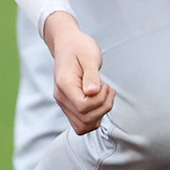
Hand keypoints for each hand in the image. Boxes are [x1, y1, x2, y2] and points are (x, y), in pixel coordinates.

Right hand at [46, 13, 112, 134]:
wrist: (67, 44)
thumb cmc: (79, 47)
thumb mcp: (89, 55)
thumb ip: (92, 75)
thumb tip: (93, 92)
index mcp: (64, 85)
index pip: (82, 107)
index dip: (99, 101)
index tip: (105, 86)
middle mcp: (61, 97)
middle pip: (84, 120)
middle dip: (103, 108)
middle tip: (107, 89)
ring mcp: (64, 103)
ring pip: (83, 126)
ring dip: (99, 115)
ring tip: (105, 95)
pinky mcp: (69, 105)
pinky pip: (82, 123)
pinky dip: (94, 117)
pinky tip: (100, 101)